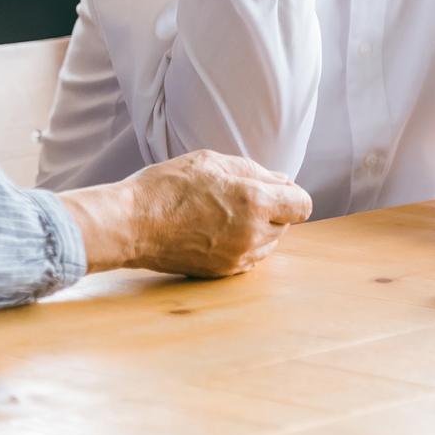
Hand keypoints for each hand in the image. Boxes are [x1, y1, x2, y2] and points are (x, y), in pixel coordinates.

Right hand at [57, 149, 312, 277]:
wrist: (131, 224)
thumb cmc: (167, 187)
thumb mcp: (213, 162)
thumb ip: (255, 171)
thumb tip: (282, 181)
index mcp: (254, 201)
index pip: (302, 205)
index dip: (291, 195)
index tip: (276, 190)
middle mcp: (252, 234)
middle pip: (286, 225)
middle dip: (273, 210)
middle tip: (239, 197)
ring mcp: (238, 257)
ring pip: (269, 244)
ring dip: (258, 229)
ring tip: (225, 214)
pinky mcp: (223, 272)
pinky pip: (249, 259)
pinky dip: (242, 245)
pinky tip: (216, 231)